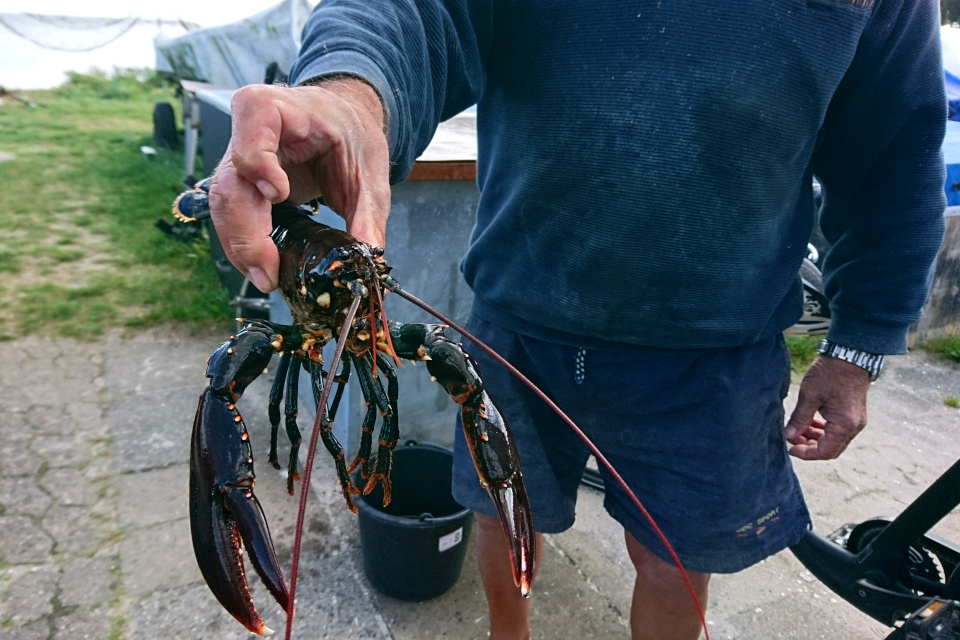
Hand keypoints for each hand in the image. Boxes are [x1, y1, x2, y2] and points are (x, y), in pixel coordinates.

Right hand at [207, 78, 390, 291]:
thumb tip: (369, 257)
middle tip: (269, 275)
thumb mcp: (368, 171)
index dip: (259, 169)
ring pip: (223, 208)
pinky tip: (262, 268)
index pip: (251, 139)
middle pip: (230, 187)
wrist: (341, 121)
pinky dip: (243, 245)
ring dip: (241, 248)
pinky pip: (230, 216)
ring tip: (267, 279)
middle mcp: (245, 132)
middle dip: (247, 237)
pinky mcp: (240, 184)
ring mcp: (237, 159)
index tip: (280, 195)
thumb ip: (368, 215)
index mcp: (275, 111)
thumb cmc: (349, 131)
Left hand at [784, 356, 870, 459]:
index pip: (825, 452)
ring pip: (834, 440)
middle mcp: (853, 427)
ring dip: (815, 438)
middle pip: (831, 449)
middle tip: (792, 438)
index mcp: (844, 425)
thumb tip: (789, 435)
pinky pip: (837, 430)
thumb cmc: (830, 373)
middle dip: (809, 447)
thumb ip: (800, 418)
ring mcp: (855, 421)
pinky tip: (809, 422)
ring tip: (797, 430)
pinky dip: (823, 430)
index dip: (806, 453)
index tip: (790, 448)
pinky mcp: (853, 414)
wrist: (850, 356)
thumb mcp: (810, 395)